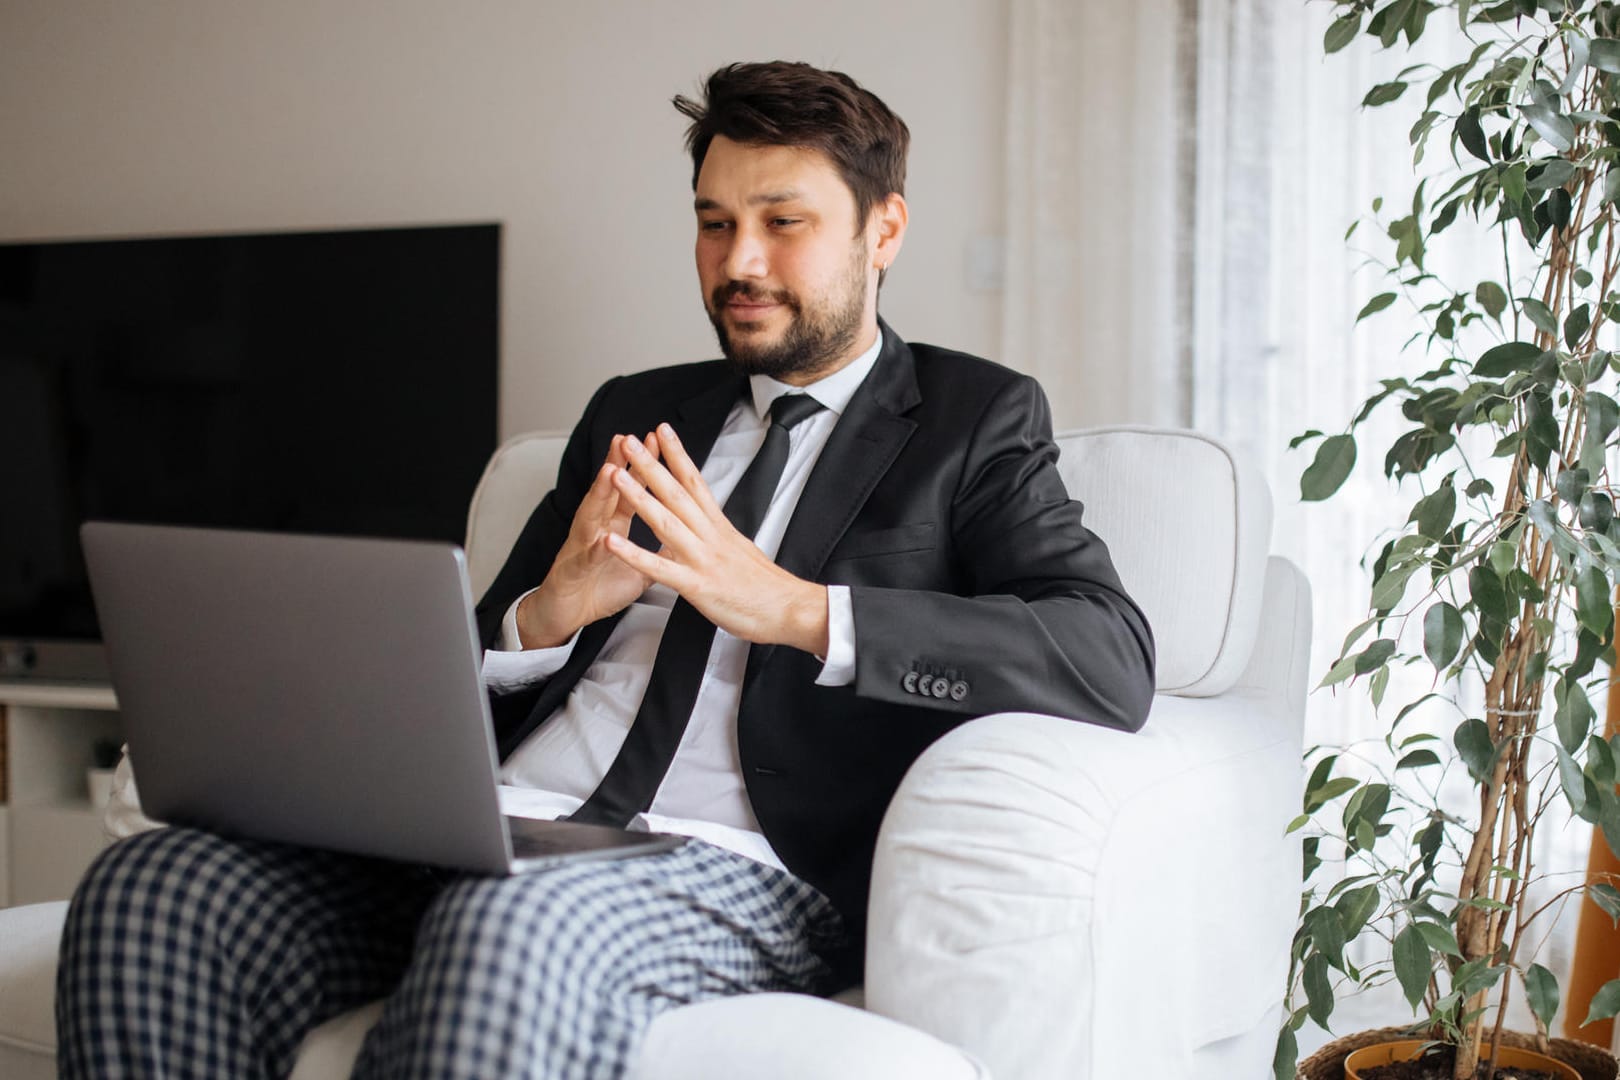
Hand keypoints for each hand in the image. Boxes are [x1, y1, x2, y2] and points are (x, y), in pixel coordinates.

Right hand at [515, 432, 663, 647]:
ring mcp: (581, 548)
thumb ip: (657, 550)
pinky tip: (602, 538)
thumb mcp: (637, 567)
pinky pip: (585, 559)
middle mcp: (595, 529)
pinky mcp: (572, 572)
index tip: (658, 442)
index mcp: (612, 526)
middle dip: (620, 464)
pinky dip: (594, 549)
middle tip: (630, 439)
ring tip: (611, 472)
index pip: (630, 490)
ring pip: (591, 516)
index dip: (644, 468)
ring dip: (601, 494)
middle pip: (608, 492)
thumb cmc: (599, 588)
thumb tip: (682, 537)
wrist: (566, 615)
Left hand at [603, 423, 829, 653]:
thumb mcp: (742, 552)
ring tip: (616, 475)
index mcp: (721, 528)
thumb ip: (720, 538)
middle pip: (677, 492)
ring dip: (639, 496)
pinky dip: (634, 554)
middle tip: (629, 441)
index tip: (663, 431)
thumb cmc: (769, 588)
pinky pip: (659, 568)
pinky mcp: (698, 586)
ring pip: (666, 521)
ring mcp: (703, 559)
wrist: (791, 609)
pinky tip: (612, 542)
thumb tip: (710, 530)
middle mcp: (711, 536)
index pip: (696, 482)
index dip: (678, 454)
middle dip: (651, 464)